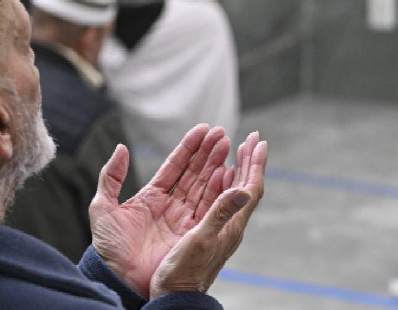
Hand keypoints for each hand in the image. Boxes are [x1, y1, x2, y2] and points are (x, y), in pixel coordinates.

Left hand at [90, 124, 231, 297]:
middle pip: (193, 173)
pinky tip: (228, 173)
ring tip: (227, 145)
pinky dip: (219, 190)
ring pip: (203, 186)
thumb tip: (121, 148)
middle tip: (221, 133)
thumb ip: (111, 176)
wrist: (118, 278)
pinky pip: (208, 208)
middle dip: (207, 152)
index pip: (173, 166)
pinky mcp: (191, 234)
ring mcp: (182, 219)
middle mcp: (169, 206)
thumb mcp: (103, 207)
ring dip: (216, 165)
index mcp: (150, 197)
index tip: (202, 129)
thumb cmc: (108, 247)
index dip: (188, 147)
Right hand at [150, 132, 266, 297]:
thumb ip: (221, 213)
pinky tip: (217, 175)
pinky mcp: (205, 230)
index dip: (256, 163)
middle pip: (244, 185)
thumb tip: (244, 189)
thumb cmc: (184, 273)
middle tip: (251, 138)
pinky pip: (218, 199)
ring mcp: (218, 227)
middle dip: (249, 160)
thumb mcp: (201, 240)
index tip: (258, 141)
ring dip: (234, 166)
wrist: (174, 296)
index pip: (251, 188)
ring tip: (235, 148)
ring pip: (231, 190)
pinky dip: (220, 181)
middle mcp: (228, 224)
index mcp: (231, 226)